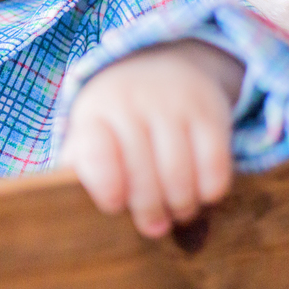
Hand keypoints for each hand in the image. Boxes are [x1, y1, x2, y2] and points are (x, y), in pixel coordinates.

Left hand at [59, 40, 240, 237]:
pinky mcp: (209, 110)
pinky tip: (202, 195)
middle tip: (153, 226)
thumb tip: (73, 205)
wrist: (162, 62)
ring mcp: (172, 102)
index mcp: (95, 112)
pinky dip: (209, 192)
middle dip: (149, 211)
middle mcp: (131, 101)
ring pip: (179, 174)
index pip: (95, 156)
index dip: (107, 190)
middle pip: (141, 174)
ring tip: (178, 213)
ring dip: (181, 206)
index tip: (116, 207)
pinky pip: (214, 166)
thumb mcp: (91, 129)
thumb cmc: (119, 115)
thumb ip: (80, 166)